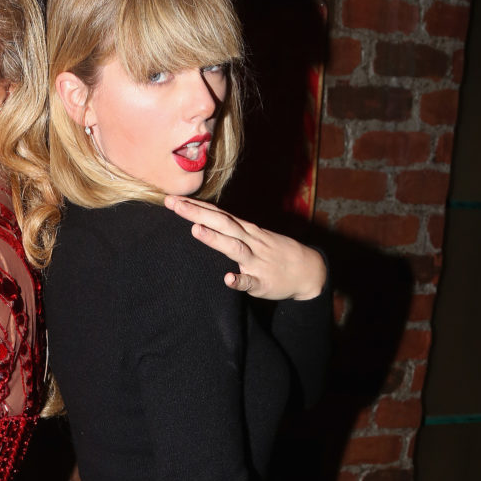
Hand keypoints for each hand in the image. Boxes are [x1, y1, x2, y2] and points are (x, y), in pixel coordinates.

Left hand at [164, 195, 325, 299]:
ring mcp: (256, 261)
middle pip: (221, 223)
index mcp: (244, 230)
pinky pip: (251, 282)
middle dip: (196, 213)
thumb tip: (201, 217)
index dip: (195, 205)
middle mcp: (249, 241)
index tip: (172, 198)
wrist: (308, 270)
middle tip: (173, 204)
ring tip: (195, 230)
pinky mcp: (263, 282)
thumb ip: (229, 227)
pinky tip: (228, 279)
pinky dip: (240, 280)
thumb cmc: (273, 251)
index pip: (217, 213)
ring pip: (234, 247)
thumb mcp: (253, 234)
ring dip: (215, 239)